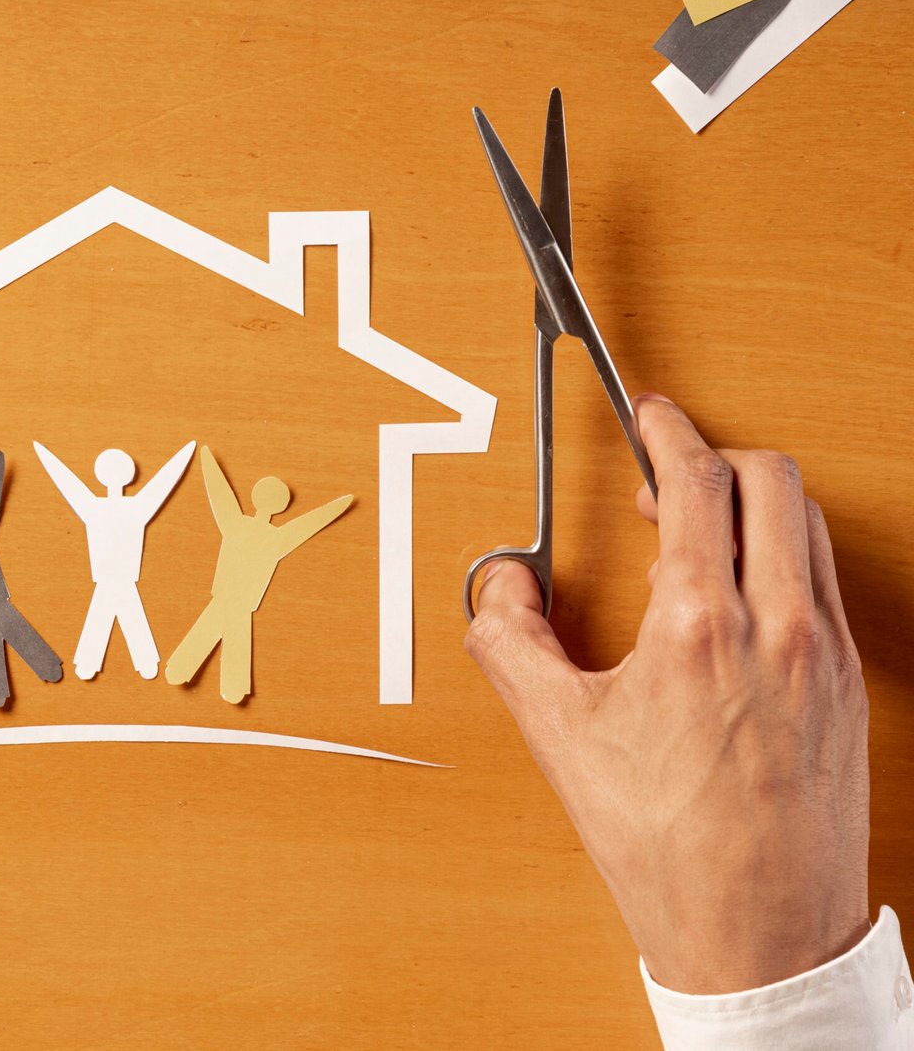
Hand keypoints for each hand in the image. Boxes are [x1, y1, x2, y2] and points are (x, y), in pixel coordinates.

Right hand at [465, 394, 868, 994]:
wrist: (760, 935)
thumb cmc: (667, 849)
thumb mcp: (559, 738)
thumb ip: (512, 641)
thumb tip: (502, 586)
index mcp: (700, 627)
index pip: (697, 483)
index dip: (667, 432)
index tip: (649, 417)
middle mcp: (780, 628)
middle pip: (771, 481)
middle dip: (714, 458)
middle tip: (664, 477)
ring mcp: (827, 657)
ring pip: (807, 527)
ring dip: (752, 508)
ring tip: (695, 540)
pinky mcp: (851, 688)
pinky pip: (823, 584)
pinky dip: (781, 560)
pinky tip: (736, 606)